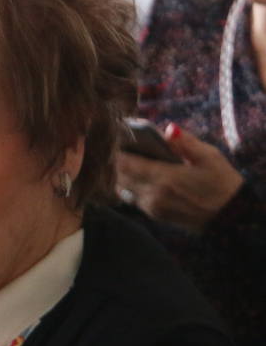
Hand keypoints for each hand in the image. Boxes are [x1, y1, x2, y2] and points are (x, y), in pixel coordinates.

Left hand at [115, 122, 243, 231]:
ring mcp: (152, 206)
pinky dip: (131, 187)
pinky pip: (133, 199)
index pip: (126, 164)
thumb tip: (168, 128)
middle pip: (119, 177)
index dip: (118, 152)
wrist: (229, 216)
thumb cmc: (222, 182)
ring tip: (129, 162)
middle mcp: (154, 193)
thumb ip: (186, 142)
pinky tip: (140, 177)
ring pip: (123, 189)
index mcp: (166, 177)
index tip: (119, 141)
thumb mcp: (209, 157)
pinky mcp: (154, 215)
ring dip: (122, 176)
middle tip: (121, 150)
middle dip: (116, 163)